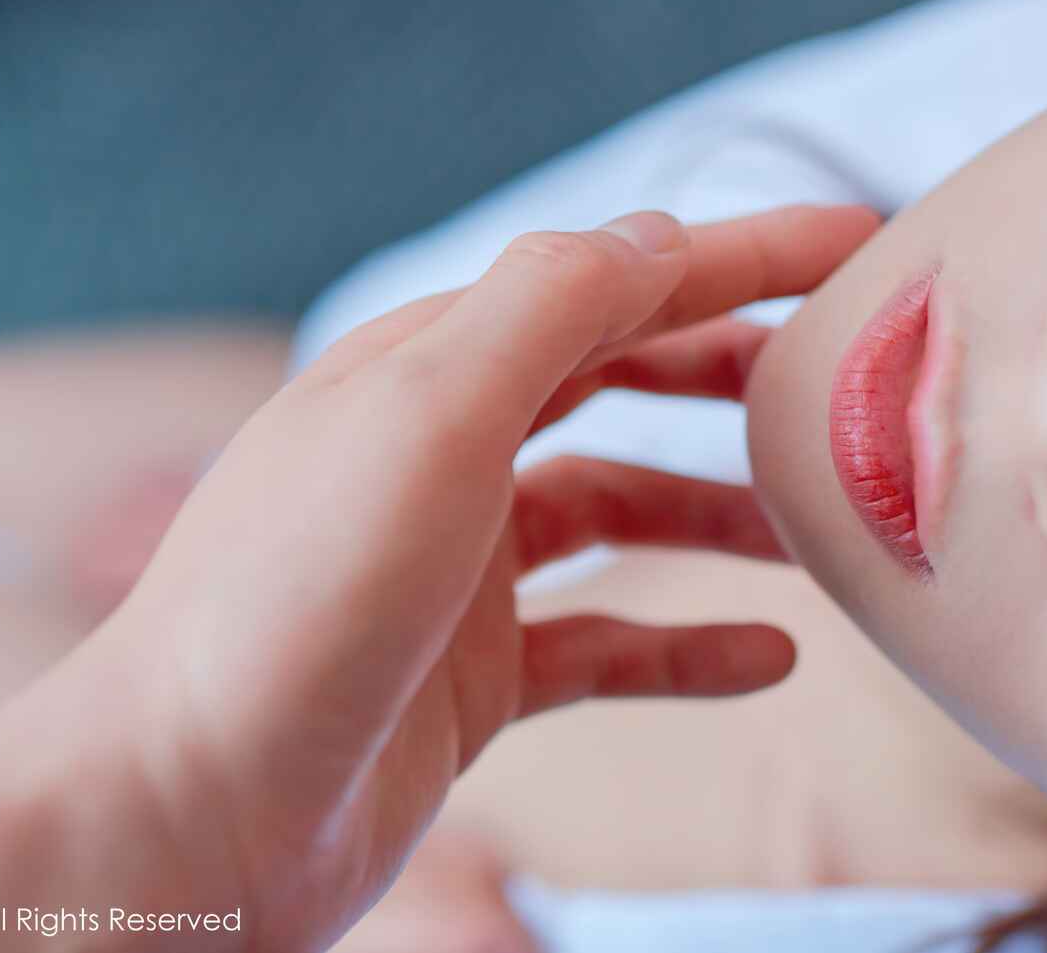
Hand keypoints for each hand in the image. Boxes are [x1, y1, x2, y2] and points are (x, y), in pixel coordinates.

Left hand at [27, 205, 878, 950]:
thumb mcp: (426, 416)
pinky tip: (766, 660)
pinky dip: (682, 645)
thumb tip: (658, 237)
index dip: (734, 257)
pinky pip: (600, 645)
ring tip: (817, 532)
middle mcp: (431, 457)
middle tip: (837, 382)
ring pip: (609, 512)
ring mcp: (448, 573)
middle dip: (721, 368)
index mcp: (419, 370)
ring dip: (712, 510)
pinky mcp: (462, 681)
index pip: (602, 283)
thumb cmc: (293, 601)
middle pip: (605, 382)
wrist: (189, 810)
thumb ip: (544, 310)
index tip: (857, 245)